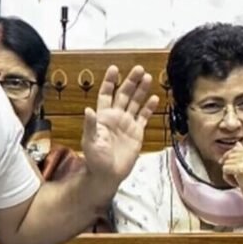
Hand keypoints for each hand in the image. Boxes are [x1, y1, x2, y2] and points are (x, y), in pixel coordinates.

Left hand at [81, 65, 158, 183]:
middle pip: (124, 95)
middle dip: (131, 81)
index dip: (109, 81)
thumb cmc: (95, 159)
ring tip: (147, 77)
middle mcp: (116, 117)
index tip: (114, 68)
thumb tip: (88, 110)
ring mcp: (127, 124)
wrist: (107, 175)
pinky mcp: (137, 133)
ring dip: (141, 91)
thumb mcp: (90, 141)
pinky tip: (154, 98)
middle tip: (139, 69)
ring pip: (135, 103)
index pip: (106, 94)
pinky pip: (144, 117)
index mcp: (103, 116)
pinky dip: (149, 108)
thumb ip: (90, 125)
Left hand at [221, 142, 242, 205]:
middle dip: (230, 167)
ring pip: (225, 163)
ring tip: (240, 180)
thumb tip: (237, 144)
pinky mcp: (240, 168)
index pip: (234, 149)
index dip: (231, 159)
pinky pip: (224, 170)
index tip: (238, 169)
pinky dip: (228, 179)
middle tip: (241, 176)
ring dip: (229, 174)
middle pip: (228, 156)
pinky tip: (238, 183)